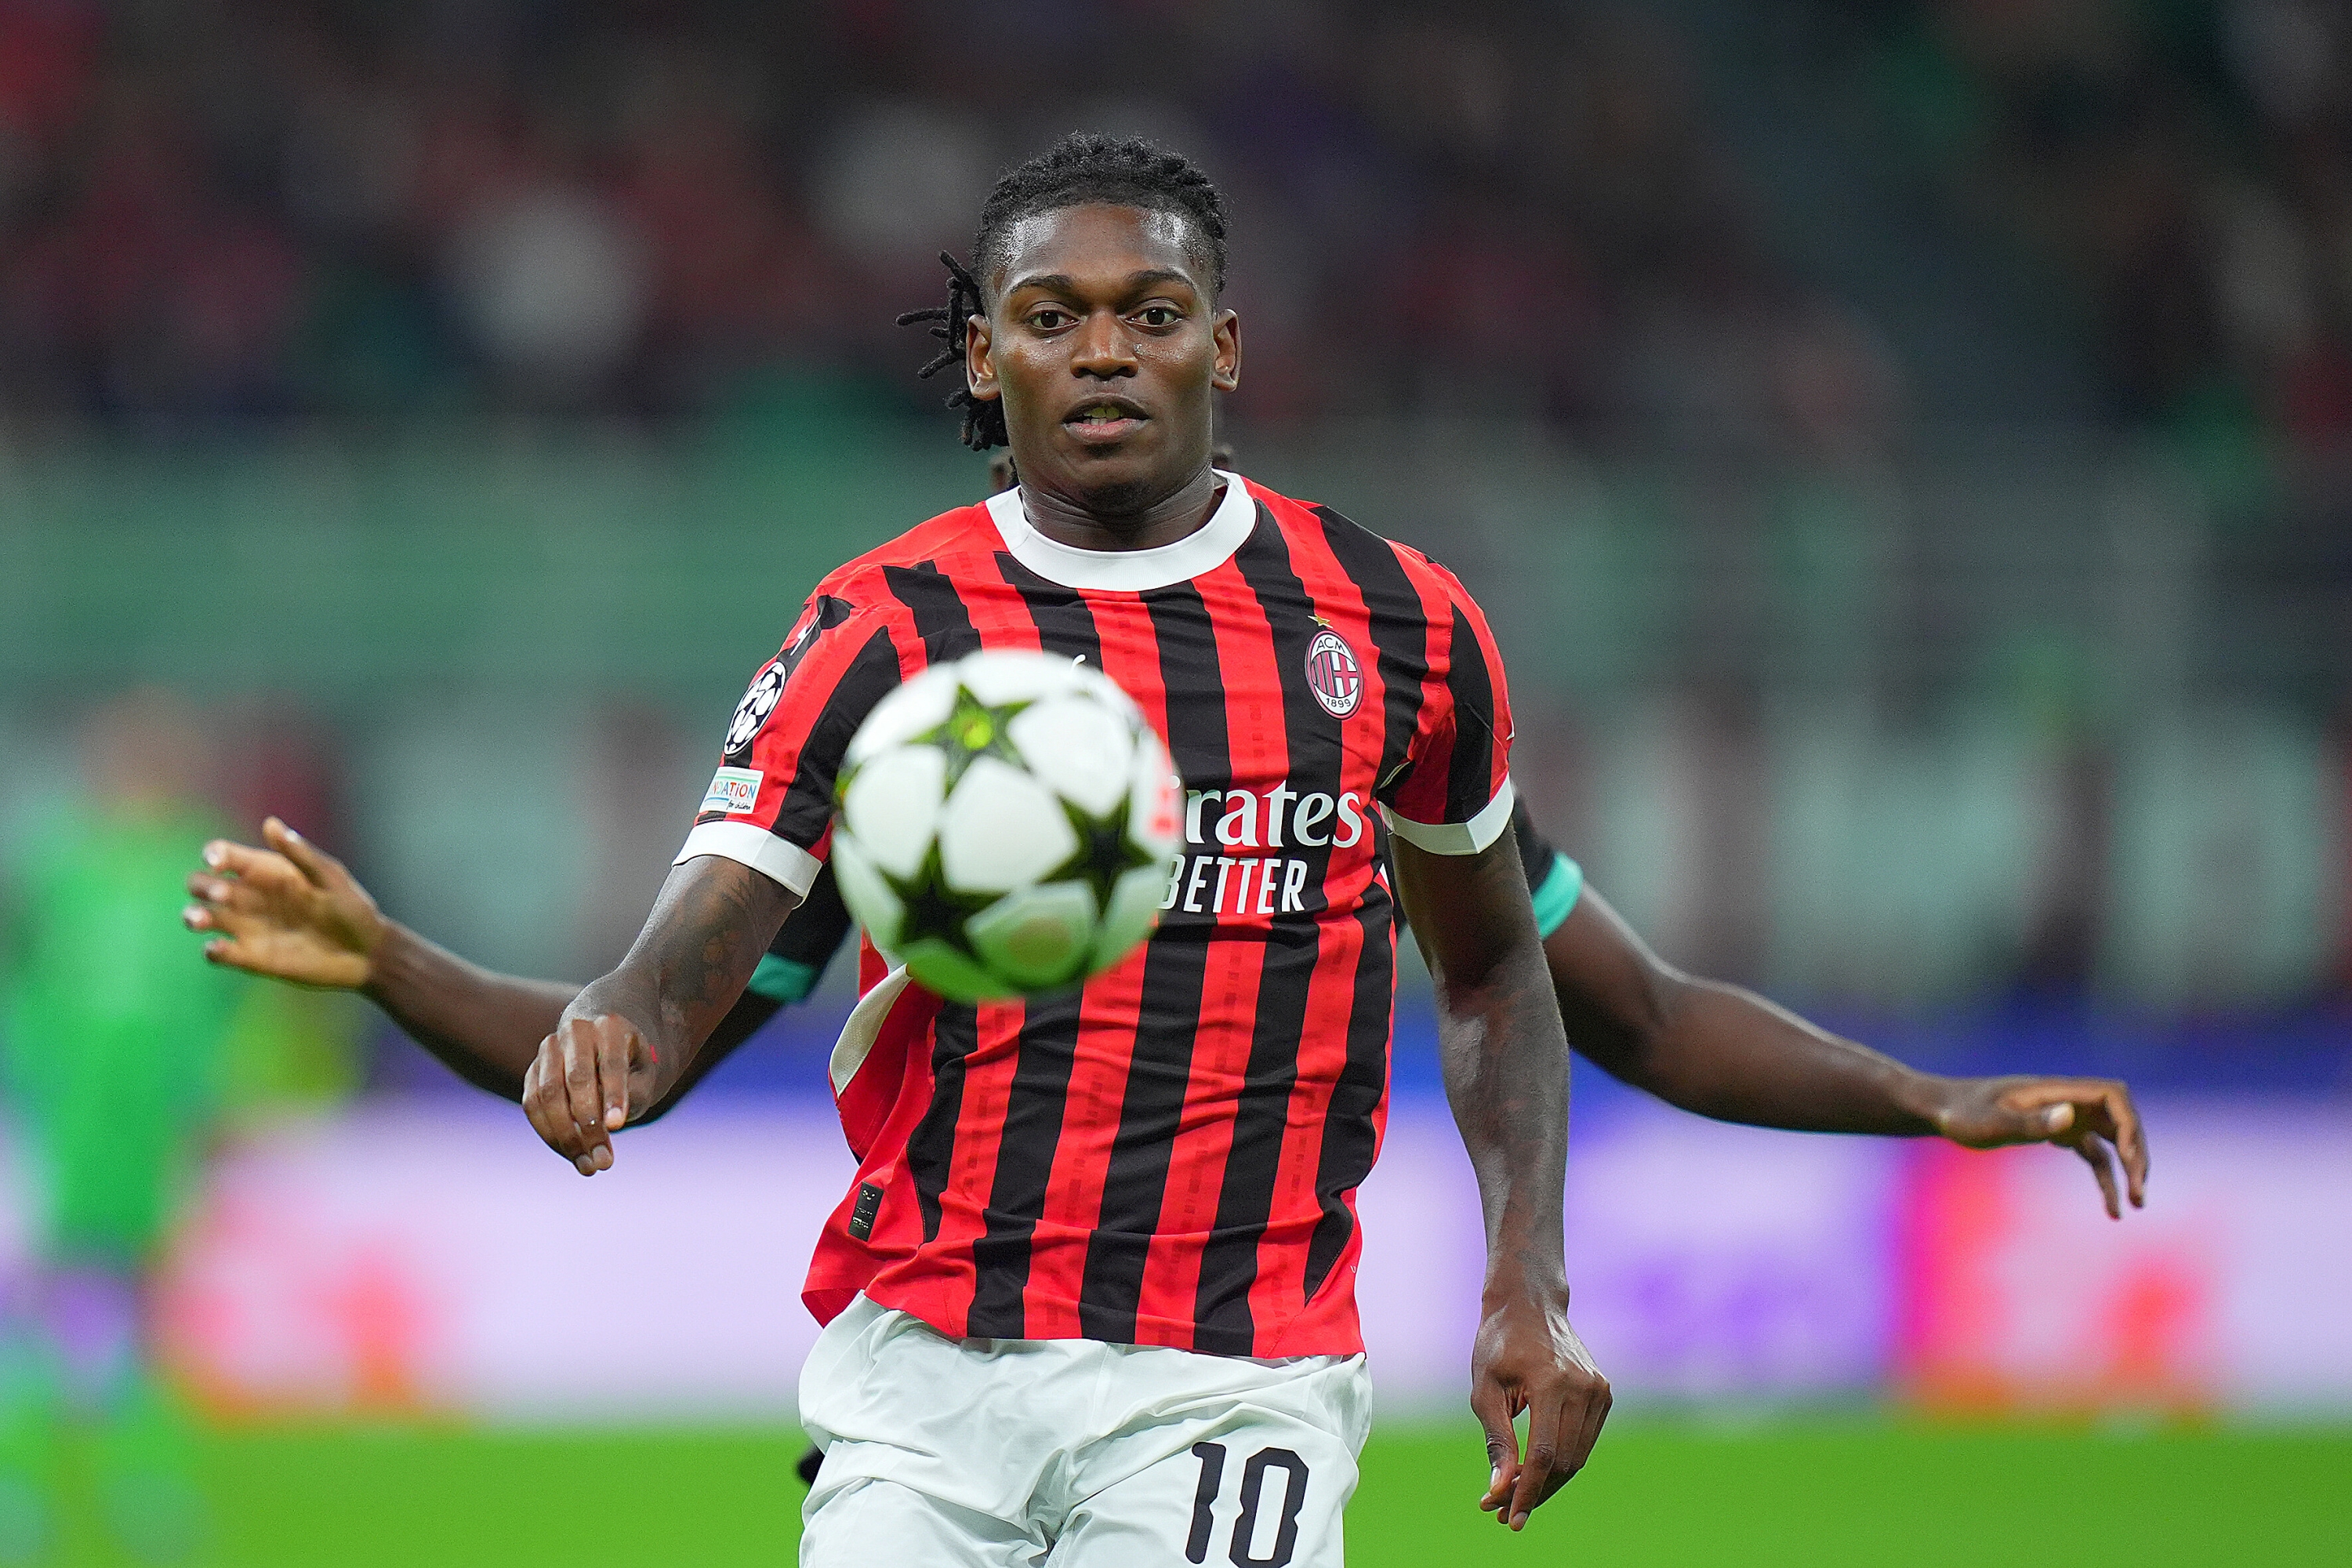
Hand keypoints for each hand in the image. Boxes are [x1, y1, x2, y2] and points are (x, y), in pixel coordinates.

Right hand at [184, 818, 384, 989]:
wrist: (366, 954)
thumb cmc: (352, 909)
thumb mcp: (330, 878)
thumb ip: (300, 855)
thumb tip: (270, 823)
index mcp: (267, 871)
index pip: (224, 855)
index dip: (214, 854)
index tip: (218, 862)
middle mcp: (250, 897)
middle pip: (202, 884)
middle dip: (202, 886)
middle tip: (226, 896)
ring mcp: (248, 927)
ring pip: (201, 916)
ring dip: (193, 916)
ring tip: (202, 920)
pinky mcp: (251, 957)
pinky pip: (218, 953)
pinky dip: (212, 951)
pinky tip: (221, 949)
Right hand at [522, 1014, 657, 1175]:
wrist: (602, 1040)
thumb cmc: (630, 1062)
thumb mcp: (644, 1073)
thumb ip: (633, 1092)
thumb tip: (608, 1124)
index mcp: (610, 1026)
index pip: (611, 1063)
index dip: (614, 1096)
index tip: (618, 1127)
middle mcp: (576, 1032)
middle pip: (576, 1079)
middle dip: (589, 1124)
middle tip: (604, 1162)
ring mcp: (549, 1049)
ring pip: (548, 1095)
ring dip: (566, 1136)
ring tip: (589, 1167)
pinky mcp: (532, 1070)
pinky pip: (533, 1105)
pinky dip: (550, 1135)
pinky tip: (573, 1155)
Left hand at [1469, 1284, 1609, 1531]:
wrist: (1529, 1305)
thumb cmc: (1498, 1345)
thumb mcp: (1485, 1389)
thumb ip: (1497, 1439)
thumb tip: (1500, 1488)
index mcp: (1552, 1383)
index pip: (1543, 1454)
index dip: (1527, 1491)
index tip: (1509, 1518)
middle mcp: (1583, 1388)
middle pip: (1563, 1461)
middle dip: (1534, 1492)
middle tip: (1502, 1510)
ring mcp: (1599, 1390)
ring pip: (1577, 1457)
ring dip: (1548, 1483)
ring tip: (1515, 1497)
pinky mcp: (1604, 1394)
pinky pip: (1584, 1441)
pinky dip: (1562, 1462)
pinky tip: (1535, 1472)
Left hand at [1928, 1074, 2149, 1218]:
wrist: (1942, 1110)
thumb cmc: (1962, 1114)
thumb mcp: (1991, 1124)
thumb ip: (2029, 1122)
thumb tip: (2070, 1117)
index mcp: (2055, 1091)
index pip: (2112, 1095)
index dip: (2129, 1123)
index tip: (2127, 1157)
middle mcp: (2066, 1101)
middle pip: (2121, 1120)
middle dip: (2136, 1153)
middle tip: (2139, 1193)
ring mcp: (2064, 1116)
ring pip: (2112, 1140)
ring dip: (2128, 1168)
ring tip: (2136, 1204)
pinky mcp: (2057, 1132)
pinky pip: (2094, 1154)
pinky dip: (2106, 1178)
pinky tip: (2112, 1210)